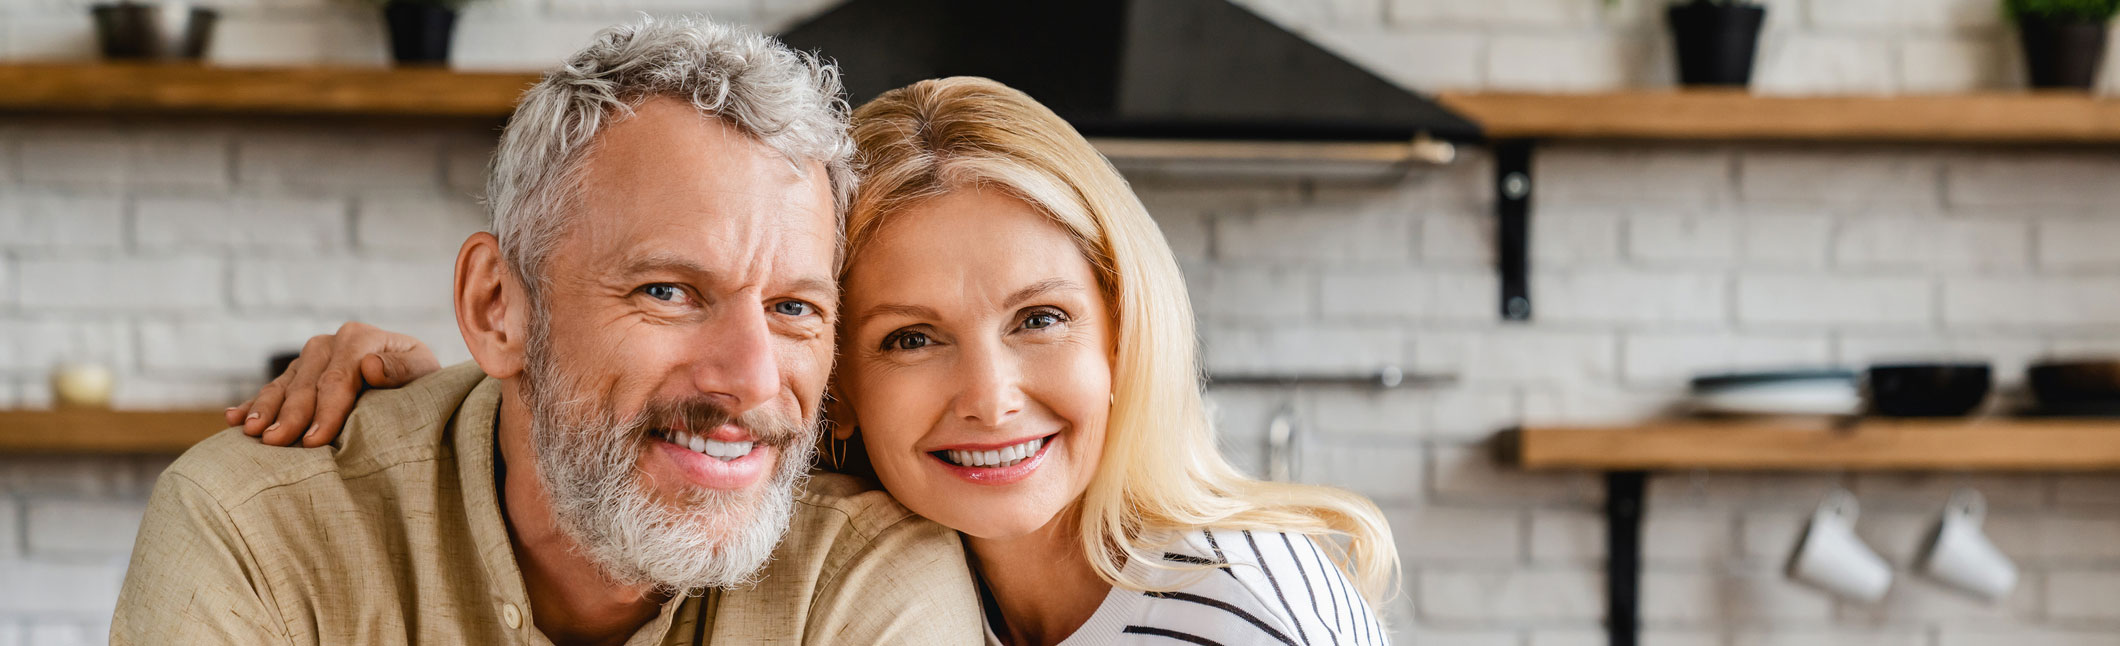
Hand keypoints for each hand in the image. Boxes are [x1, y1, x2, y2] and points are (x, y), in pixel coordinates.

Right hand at [228, 322, 438, 447]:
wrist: (412, 375)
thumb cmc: (421, 379)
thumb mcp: (423, 371)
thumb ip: (401, 369)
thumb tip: (369, 366)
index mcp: (359, 338)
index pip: (338, 378)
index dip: (326, 410)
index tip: (316, 440)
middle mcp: (329, 343)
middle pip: (306, 383)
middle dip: (290, 414)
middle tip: (275, 442)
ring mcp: (309, 359)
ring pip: (283, 385)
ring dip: (264, 409)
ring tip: (251, 432)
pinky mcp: (297, 374)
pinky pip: (272, 389)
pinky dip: (253, 404)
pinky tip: (234, 418)